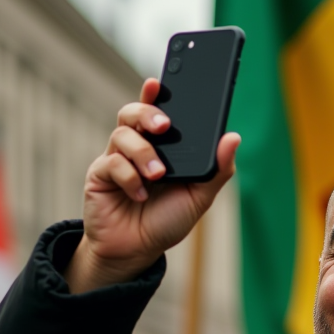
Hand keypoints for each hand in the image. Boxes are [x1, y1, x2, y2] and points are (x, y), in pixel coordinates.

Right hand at [64, 78, 240, 292]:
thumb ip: (217, 169)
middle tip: (164, 126)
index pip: (160, 111)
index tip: (160, 82)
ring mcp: (117, 158)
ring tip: (158, 175)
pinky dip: (130, 178)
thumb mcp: (200, 197)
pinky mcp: (100, 174)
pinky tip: (140, 194)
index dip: (156, 93)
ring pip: (123, 134)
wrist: (137, 251)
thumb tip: (233, 137)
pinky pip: (112, 163)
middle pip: (134, 112)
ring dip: (143, 152)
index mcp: (164, 148)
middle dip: (148, 112)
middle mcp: (139, 147)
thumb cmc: (167, 221)